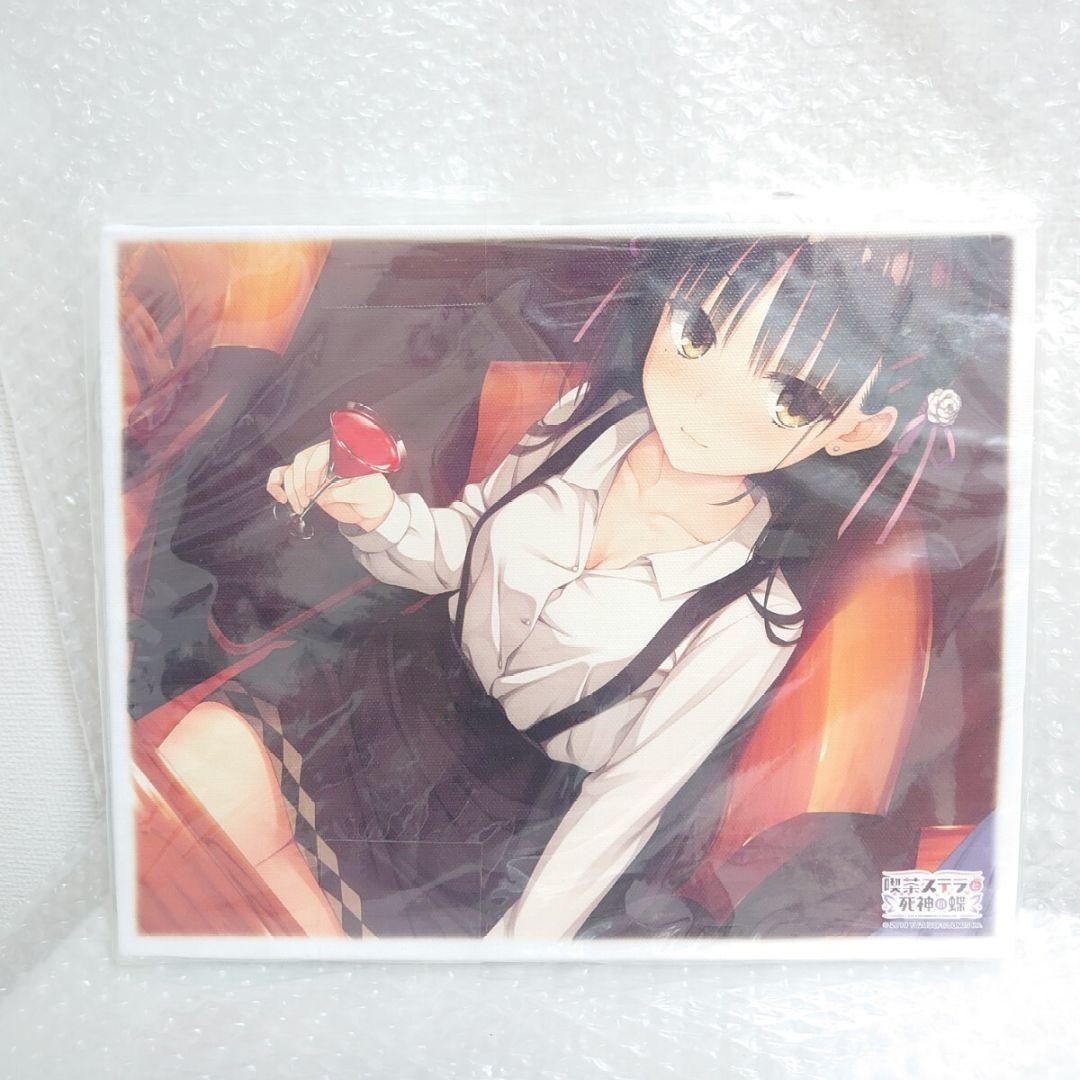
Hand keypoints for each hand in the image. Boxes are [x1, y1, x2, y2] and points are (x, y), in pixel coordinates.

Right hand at [266, 442, 395, 530]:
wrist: (371, 507)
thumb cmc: (372, 494)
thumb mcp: (364, 493)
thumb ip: (344, 492)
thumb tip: (323, 496)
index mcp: (342, 455)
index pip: (319, 454)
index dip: (313, 472)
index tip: (314, 491)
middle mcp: (325, 459)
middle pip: (301, 462)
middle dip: (299, 483)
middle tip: (305, 501)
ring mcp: (314, 470)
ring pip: (291, 470)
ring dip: (290, 489)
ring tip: (299, 505)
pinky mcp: (305, 481)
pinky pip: (282, 476)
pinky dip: (276, 485)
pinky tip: (281, 497)